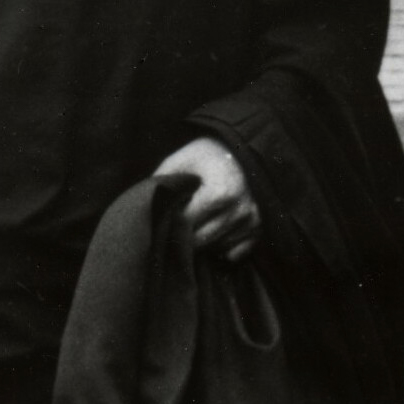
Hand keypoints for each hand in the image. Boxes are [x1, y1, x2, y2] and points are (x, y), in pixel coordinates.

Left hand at [152, 137, 259, 264]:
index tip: (164, 214)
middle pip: (199, 241)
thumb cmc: (207, 154)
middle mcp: (239, 210)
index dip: (169, 220)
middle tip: (176, 222)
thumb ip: (162, 185)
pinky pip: (233, 254)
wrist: (243, 149)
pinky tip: (213, 229)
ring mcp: (252, 221)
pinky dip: (220, 247)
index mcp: (220, 192)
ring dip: (202, 241)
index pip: (184, 223)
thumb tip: (144, 210)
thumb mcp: (182, 161)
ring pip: (215, 249)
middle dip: (183, 234)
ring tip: (196, 222)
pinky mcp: (259, 229)